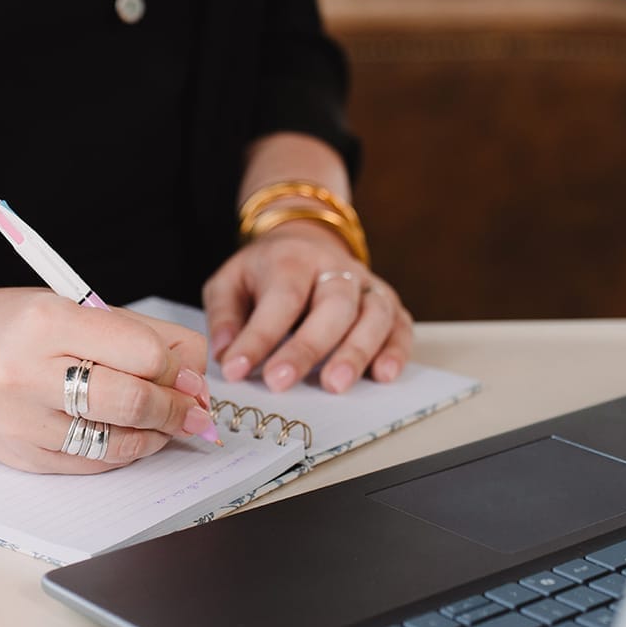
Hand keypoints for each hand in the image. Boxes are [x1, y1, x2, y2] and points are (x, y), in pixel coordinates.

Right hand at [0, 288, 214, 472]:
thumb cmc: (9, 325)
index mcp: (45, 322)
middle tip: (194, 409)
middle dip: (176, 409)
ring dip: (155, 436)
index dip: (176, 367)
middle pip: (133, 401)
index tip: (188, 373)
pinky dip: (123, 451)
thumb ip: (137, 334)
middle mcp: (28, 374)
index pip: (141, 353)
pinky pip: (92, 463)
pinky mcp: (22, 457)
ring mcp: (22, 422)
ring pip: (118, 442)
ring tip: (165, 423)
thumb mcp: (70, 306)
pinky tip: (130, 435)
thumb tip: (196, 374)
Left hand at [203, 220, 414, 392]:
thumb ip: (225, 316)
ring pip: (374, 314)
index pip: (280, 299)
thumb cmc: (266, 271)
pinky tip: (383, 376)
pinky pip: (401, 326)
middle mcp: (335, 269)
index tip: (236, 370)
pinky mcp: (388, 303)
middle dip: (308, 347)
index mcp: (293, 260)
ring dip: (357, 352)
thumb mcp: (230, 282)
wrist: (305, 241)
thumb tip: (225, 354)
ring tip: (335, 385)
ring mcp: (366, 286)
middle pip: (332, 305)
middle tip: (281, 382)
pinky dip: (397, 351)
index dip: (258, 337)